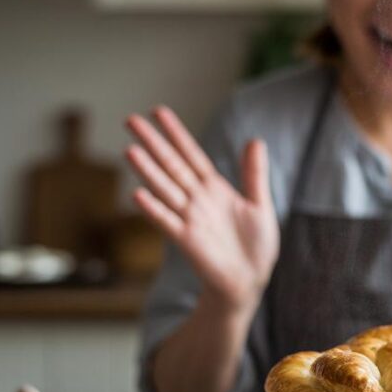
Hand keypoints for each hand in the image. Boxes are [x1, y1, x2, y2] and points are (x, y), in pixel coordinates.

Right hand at [125, 107, 279, 317]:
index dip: (176, 133)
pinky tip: (137, 194)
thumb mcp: (260, 205)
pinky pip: (167, 222)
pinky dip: (153, 210)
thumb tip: (256, 140)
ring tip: (131, 150)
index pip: (191, 154)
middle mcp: (197, 200)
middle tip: (130, 119)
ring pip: (165, 189)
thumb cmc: (255, 246)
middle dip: (153, 143)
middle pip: (172, 165)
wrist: (250, 280)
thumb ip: (254, 174)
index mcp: (214, 188)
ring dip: (148, 171)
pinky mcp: (188, 241)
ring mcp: (190, 219)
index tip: (158, 111)